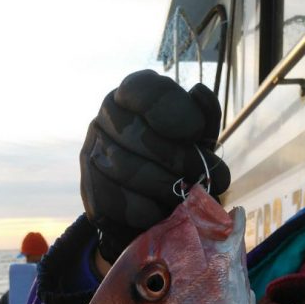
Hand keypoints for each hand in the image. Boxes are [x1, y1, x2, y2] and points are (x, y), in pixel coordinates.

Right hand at [80, 69, 230, 261]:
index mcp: (133, 95)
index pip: (144, 90)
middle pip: (141, 136)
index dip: (173, 111)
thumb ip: (204, 116)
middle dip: (183, 161)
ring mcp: (93, 152)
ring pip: (129, 169)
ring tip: (190, 196)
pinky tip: (162, 212)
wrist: (156, 213)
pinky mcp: (90, 191)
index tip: (194, 132)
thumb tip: (198, 92)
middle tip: (214, 178)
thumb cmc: (179, 166)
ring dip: (169, 188)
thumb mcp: (199, 140)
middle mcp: (107, 117)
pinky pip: (120, 202)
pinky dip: (149, 211)